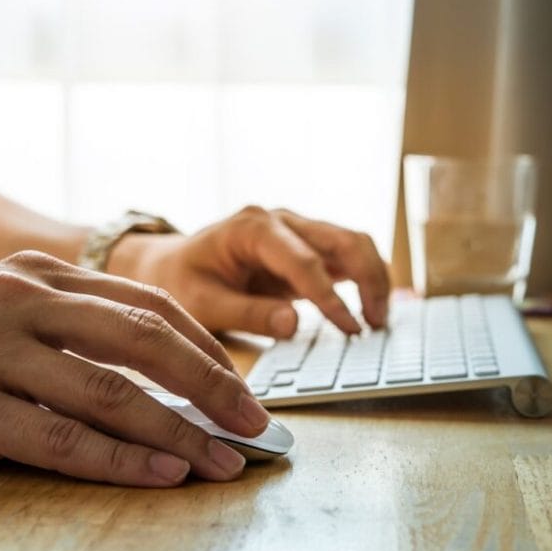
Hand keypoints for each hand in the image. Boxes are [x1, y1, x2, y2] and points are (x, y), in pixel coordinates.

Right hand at [0, 251, 269, 486]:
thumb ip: (66, 325)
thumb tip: (156, 374)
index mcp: (39, 274)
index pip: (147, 305)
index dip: (204, 347)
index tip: (240, 385)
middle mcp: (22, 300)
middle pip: (145, 340)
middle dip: (213, 384)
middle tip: (257, 422)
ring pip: (112, 392)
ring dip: (180, 431)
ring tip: (225, 459)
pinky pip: (63, 438)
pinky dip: (122, 459)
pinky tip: (163, 473)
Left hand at [110, 207, 390, 337]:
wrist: (171, 265)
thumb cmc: (182, 281)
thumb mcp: (203, 303)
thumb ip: (247, 314)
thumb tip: (294, 325)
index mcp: (253, 228)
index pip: (304, 261)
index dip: (330, 297)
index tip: (350, 329)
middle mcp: (282, 221)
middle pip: (343, 239)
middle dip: (369, 279)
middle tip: (377, 324)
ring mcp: (297, 231)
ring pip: (353, 243)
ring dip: (374, 277)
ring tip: (380, 320)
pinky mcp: (306, 248)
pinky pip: (346, 257)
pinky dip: (365, 279)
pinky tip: (372, 309)